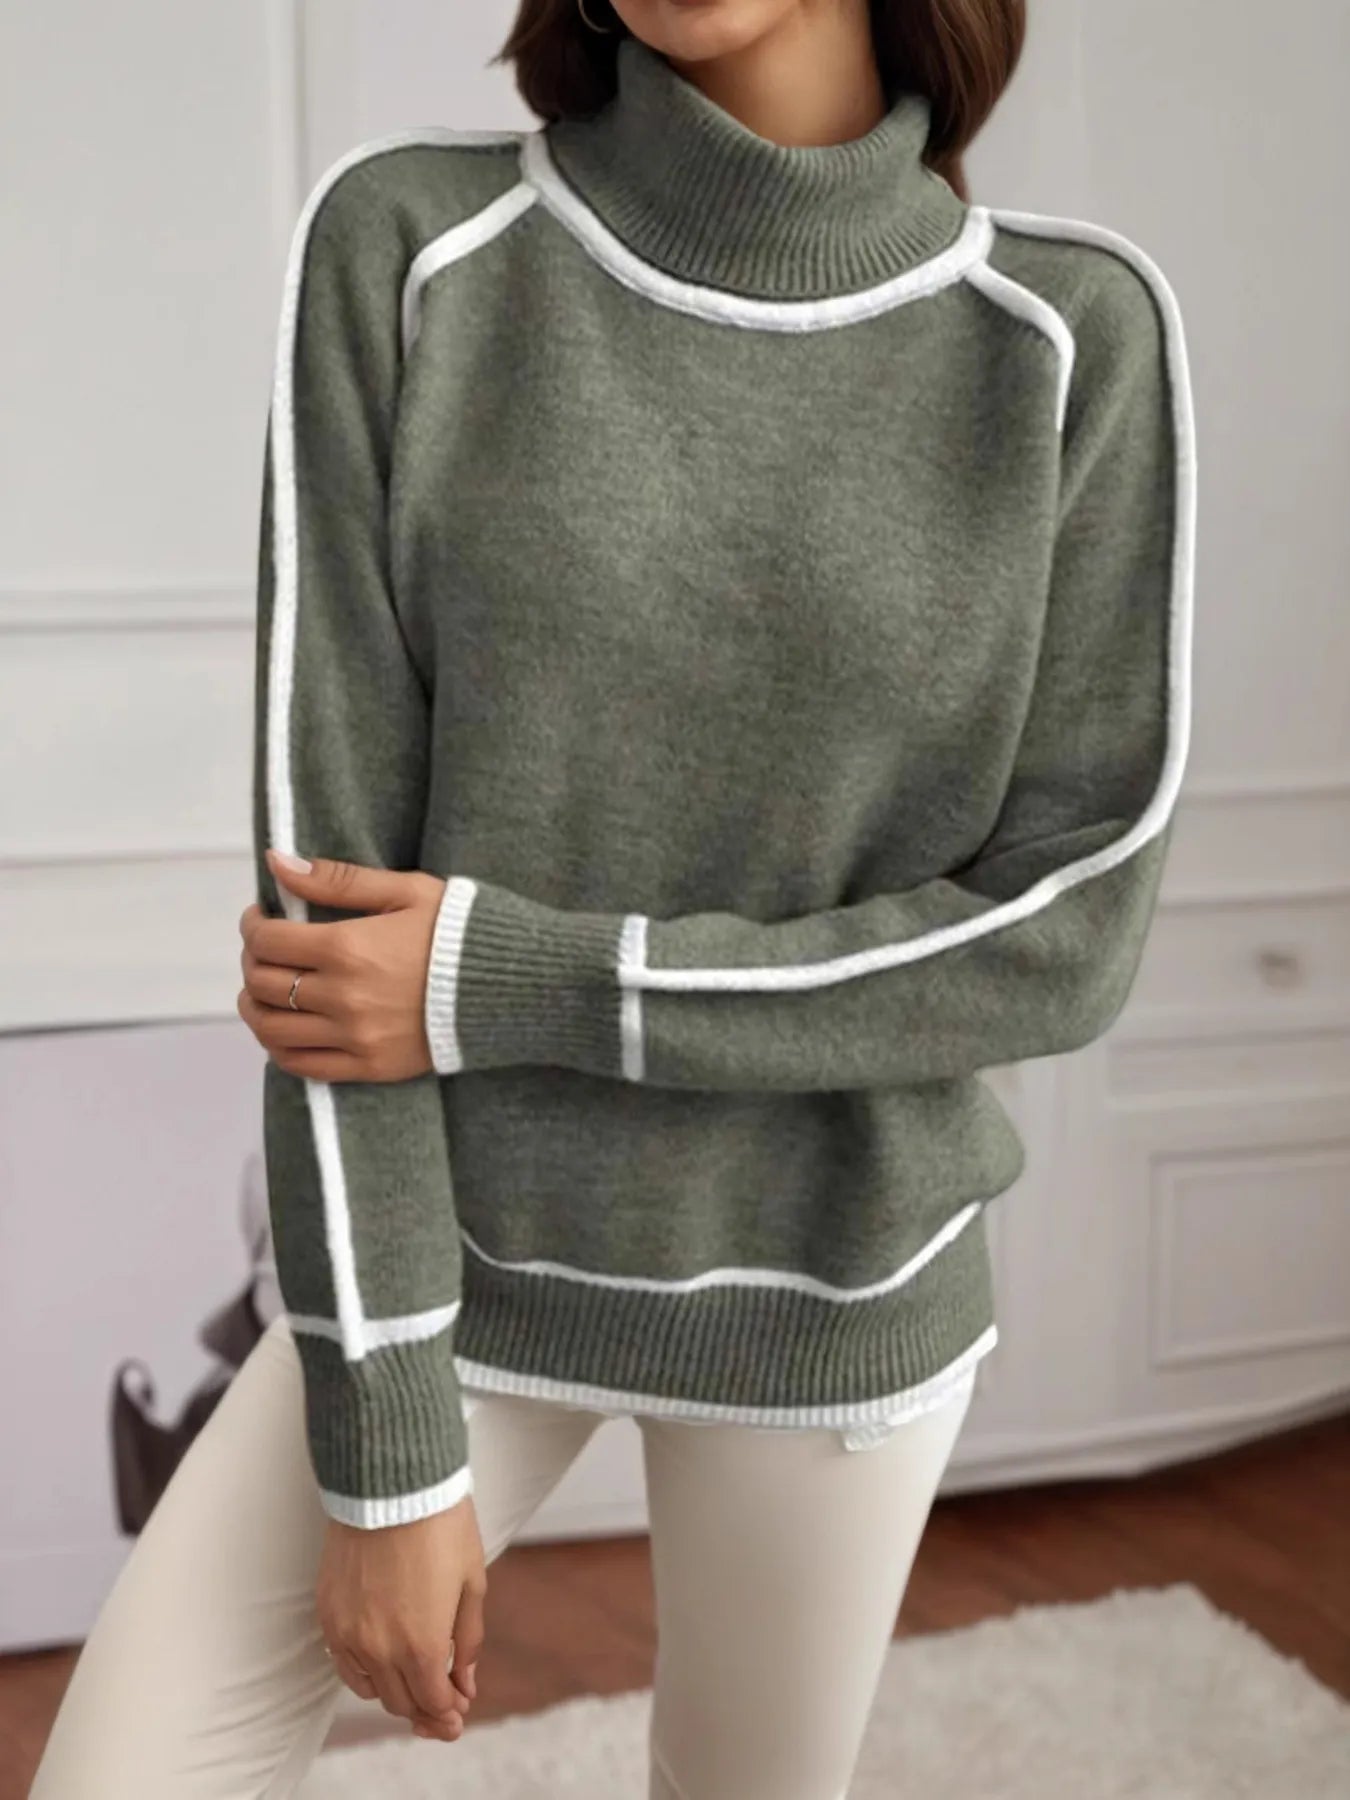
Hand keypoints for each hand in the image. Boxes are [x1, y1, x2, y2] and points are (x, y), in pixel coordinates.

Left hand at [237, 850, 442, 1081]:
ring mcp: (355, 1037)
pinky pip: (302, 1065)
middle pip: (263, 984)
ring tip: (267, 989)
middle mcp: (343, 997)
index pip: (267, 941)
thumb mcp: (406, 891)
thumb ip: (338, 879)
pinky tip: (286, 1028)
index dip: (253, 926)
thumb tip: (277, 862)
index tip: (262, 917)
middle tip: (268, 949)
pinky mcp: (370, 1067)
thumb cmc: (460, 931)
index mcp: (347, 948)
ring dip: (256, 1006)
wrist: (512, 985)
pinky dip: (279, 1048)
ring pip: (271, 1029)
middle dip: (254, 961)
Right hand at [317, 1495, 486, 1742]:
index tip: (459, 1709)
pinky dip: (362, 1671)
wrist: (392, 1485)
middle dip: (425, 1709)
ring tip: (412, 1678)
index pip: (433, 1703)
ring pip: (368, 1688)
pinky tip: (380, 1658)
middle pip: (400, 1702)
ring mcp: (347, 1634)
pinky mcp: (327, 1614)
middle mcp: (379, 1650)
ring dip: (393, 1691)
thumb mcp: (471, 1582)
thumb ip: (468, 1640)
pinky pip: (342, 1663)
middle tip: (442, 1702)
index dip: (448, 1712)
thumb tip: (466, 1684)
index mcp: (421, 1645)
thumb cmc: (441, 1527)